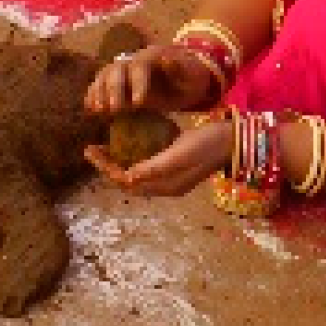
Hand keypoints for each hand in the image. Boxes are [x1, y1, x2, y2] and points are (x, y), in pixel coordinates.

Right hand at [84, 42, 224, 115]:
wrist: (183, 80)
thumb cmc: (190, 80)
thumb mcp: (191, 76)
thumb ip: (179, 69)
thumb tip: (167, 59)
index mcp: (151, 57)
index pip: (139, 68)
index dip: (137, 85)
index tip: (139, 104)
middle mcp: (132, 60)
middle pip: (116, 70)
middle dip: (114, 90)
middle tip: (115, 109)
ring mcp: (121, 70)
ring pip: (104, 76)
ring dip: (99, 93)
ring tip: (98, 110)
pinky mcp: (115, 82)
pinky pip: (100, 85)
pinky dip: (93, 95)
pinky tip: (89, 108)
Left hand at [85, 119, 227, 197]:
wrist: (234, 139)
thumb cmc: (207, 144)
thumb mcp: (179, 154)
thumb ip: (154, 167)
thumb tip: (126, 178)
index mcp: (166, 186)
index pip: (126, 181)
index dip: (106, 168)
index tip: (91, 151)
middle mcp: (166, 185)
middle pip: (128, 180)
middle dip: (108, 166)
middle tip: (91, 149)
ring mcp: (171, 177)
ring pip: (136, 172)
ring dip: (119, 162)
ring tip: (103, 147)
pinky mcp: (175, 165)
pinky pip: (147, 164)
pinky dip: (134, 156)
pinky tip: (127, 142)